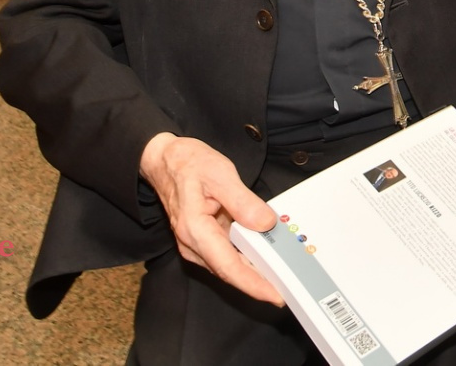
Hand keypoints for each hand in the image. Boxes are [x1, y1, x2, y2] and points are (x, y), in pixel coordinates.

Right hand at [138, 132, 282, 303]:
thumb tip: (265, 223)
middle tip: (289, 286)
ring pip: (228, 265)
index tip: (275, 295)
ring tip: (282, 273)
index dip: (253, 284)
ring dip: (253, 271)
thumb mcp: (221, 174)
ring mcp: (195, 244)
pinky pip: (226, 255)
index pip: (227, 266)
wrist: (166, 160)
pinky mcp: (202, 241)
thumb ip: (243, 201)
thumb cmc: (189, 164)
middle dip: (259, 282)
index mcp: (194, 229)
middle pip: (230, 271)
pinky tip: (264, 255)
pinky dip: (245, 258)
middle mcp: (192, 243)